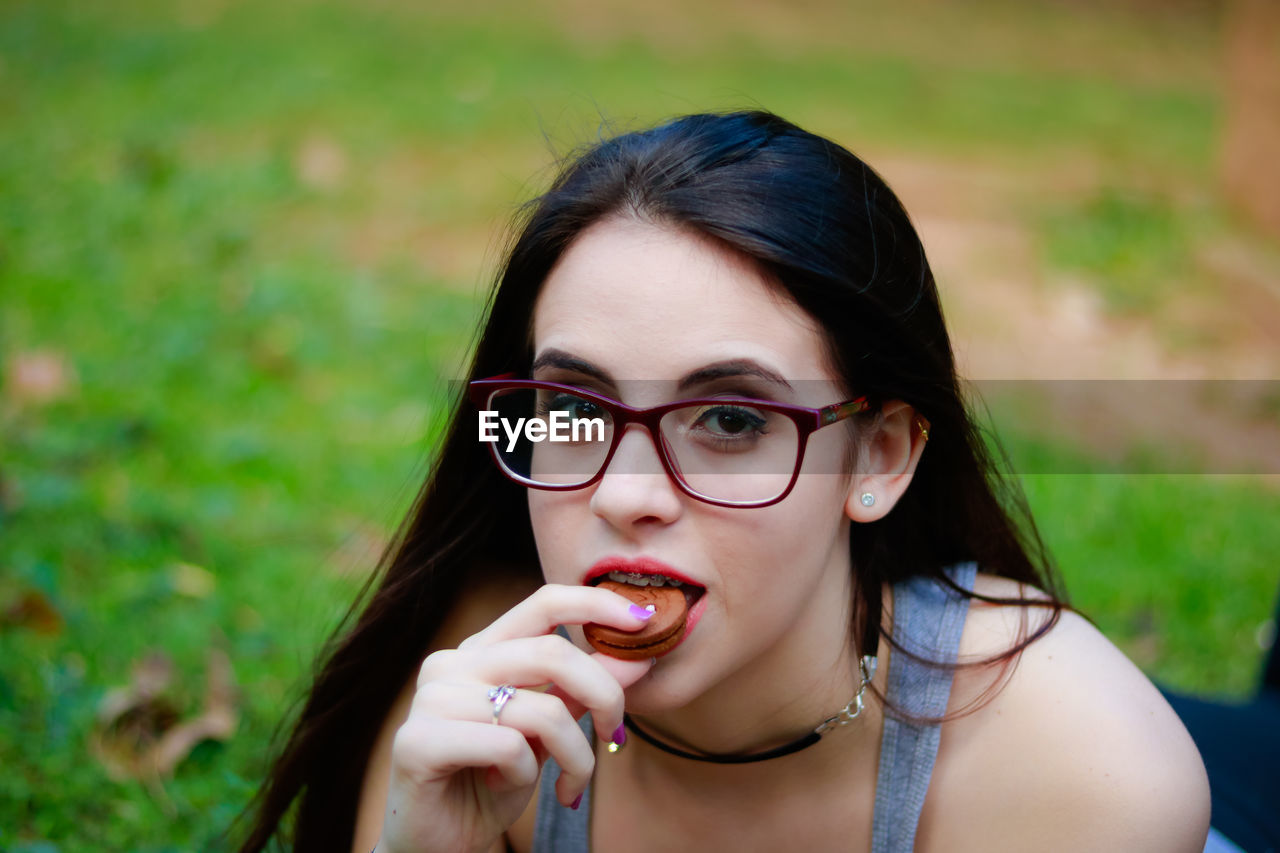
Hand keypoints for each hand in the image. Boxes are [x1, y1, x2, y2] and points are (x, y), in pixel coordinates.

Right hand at [375, 583, 655, 852]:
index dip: (597, 604)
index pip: (544, 603)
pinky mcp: (418, 741)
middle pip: (553, 653)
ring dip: (573, 756)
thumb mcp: (550, 731)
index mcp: (481, 651)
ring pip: (541, 710)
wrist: (440, 844)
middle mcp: (451, 663)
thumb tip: (639, 654)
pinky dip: (525, 775)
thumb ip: (584, 690)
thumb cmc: (493, 783)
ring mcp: (430, 699)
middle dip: (605, 697)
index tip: (643, 622)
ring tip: (565, 784)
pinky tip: (505, 789)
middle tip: (616, 738)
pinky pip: (509, 747)